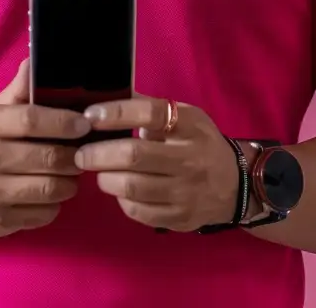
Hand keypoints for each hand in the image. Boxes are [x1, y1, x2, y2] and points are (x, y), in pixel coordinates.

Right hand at [0, 59, 86, 239]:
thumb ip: (20, 88)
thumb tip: (35, 59)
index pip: (32, 121)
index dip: (63, 122)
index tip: (85, 124)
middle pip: (47, 159)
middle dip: (76, 155)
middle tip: (86, 151)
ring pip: (49, 189)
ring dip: (70, 181)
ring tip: (73, 171)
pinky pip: (42, 215)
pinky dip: (55, 204)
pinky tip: (53, 193)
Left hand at [75, 92, 241, 230]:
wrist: (233, 185)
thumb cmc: (200, 144)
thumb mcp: (186, 118)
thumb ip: (152, 110)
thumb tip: (111, 98)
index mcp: (191, 125)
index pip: (150, 113)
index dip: (117, 113)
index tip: (90, 116)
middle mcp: (190, 156)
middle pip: (135, 155)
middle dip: (100, 154)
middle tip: (82, 154)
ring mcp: (185, 190)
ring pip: (132, 187)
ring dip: (106, 178)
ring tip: (97, 172)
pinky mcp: (178, 217)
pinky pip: (138, 211)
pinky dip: (121, 200)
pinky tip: (118, 190)